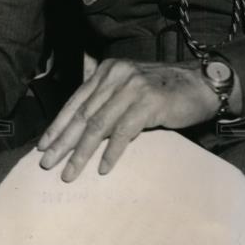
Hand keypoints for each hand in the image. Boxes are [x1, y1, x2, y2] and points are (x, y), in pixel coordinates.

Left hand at [37, 58, 220, 181]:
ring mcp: (132, 88)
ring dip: (81, 152)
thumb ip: (106, 93)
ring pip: (98, 125)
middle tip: (46, 163)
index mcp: (106, 71)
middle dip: (62, 142)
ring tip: (69, 173)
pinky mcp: (149, 102)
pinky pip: (124, 131)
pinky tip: (102, 168)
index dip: (57, 125)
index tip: (43, 146)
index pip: (75, 101)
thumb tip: (80, 107)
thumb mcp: (129, 85)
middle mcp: (115, 76)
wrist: (201, 84)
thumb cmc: (164, 90)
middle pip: (82, 114)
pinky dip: (111, 152)